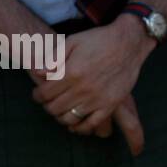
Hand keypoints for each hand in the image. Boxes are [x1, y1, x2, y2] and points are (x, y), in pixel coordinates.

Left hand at [31, 17, 154, 133]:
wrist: (130, 42)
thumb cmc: (100, 39)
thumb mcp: (73, 41)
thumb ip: (53, 57)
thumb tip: (38, 73)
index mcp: (72, 73)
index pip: (44, 94)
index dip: (37, 95)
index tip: (39, 93)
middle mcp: (83, 88)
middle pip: (54, 108)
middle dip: (47, 105)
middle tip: (49, 100)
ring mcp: (98, 98)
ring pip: (69, 118)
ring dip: (60, 116)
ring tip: (62, 109)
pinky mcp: (110, 104)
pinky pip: (92, 123)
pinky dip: (80, 127)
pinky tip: (75, 123)